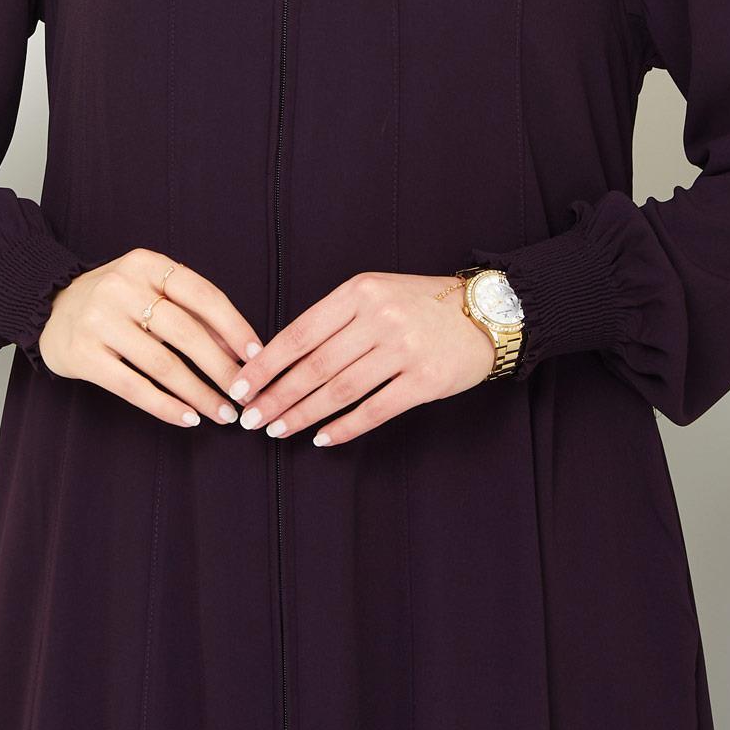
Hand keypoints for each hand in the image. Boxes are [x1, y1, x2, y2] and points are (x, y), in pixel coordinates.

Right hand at [38, 249, 262, 427]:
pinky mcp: (83, 355)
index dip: (234, 327)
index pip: (202, 295)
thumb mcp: (149, 287)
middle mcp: (121, 287)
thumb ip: (189, 310)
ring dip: (199, 393)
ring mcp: (99, 321)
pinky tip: (188, 418)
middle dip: (222, 368)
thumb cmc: (115, 300)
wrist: (48, 307)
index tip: (256, 355)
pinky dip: (166, 406)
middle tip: (245, 394)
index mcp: (146, 264)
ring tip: (222, 412)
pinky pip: (134, 387)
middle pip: (185, 332)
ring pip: (162, 365)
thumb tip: (239, 349)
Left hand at [227, 272, 495, 446]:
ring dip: (302, 414)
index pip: (300, 332)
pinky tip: (322, 439)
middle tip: (250, 418)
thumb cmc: (424, 304)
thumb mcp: (377, 293)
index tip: (240, 386)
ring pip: (339, 389)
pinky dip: (345, 427)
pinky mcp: (425, 380)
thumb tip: (281, 358)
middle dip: (276, 395)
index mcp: (360, 290)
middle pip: (314, 365)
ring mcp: (404, 349)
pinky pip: (375, 409)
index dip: (266, 364)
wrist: (489, 313)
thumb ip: (335, 319)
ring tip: (277, 430)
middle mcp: (379, 317)